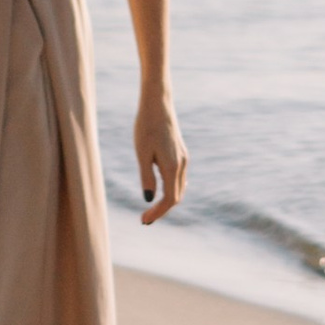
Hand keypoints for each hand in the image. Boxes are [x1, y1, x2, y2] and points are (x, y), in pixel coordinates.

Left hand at [133, 90, 187, 223]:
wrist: (158, 104)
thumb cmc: (146, 126)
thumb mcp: (142, 153)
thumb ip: (146, 177)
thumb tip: (149, 199)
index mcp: (172, 166)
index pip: (169, 199)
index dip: (157, 212)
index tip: (143, 220)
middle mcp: (181, 165)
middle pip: (176, 197)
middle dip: (161, 210)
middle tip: (144, 219)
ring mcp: (183, 159)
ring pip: (179, 189)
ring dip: (167, 202)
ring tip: (150, 209)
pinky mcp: (181, 154)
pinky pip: (179, 179)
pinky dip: (171, 190)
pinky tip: (159, 192)